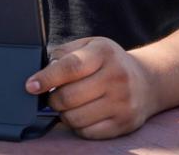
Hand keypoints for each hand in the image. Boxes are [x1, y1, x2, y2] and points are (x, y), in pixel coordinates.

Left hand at [25, 37, 155, 139]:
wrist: (148, 81)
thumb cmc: (110, 62)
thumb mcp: (91, 46)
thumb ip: (65, 53)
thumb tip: (43, 71)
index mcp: (104, 53)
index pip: (71, 67)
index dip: (47, 77)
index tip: (31, 86)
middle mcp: (116, 77)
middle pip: (69, 96)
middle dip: (54, 98)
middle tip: (55, 94)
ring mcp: (122, 102)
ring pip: (75, 118)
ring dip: (65, 113)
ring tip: (71, 104)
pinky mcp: (124, 123)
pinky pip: (87, 133)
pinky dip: (78, 126)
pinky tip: (84, 113)